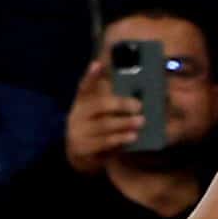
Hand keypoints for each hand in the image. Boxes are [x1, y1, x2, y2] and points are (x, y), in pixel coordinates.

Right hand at [65, 55, 144, 172]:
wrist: (79, 154)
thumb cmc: (95, 127)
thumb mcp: (98, 112)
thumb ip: (111, 100)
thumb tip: (138, 87)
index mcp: (81, 101)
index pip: (84, 86)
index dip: (91, 75)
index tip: (98, 64)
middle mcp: (77, 114)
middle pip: (99, 105)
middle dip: (121, 104)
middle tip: (139, 105)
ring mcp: (78, 131)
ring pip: (104, 125)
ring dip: (124, 123)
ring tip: (140, 121)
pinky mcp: (83, 148)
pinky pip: (104, 142)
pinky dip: (120, 139)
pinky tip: (132, 137)